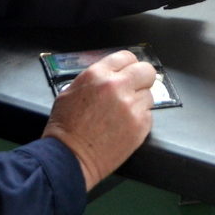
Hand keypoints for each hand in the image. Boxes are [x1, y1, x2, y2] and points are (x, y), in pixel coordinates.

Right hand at [41, 49, 155, 190]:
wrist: (69, 157)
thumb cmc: (65, 127)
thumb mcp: (71, 91)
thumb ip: (95, 78)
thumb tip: (112, 74)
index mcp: (98, 75)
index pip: (127, 57)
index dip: (128, 65)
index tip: (128, 72)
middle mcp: (117, 87)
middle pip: (146, 70)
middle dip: (142, 78)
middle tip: (135, 88)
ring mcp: (131, 106)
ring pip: (149, 94)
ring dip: (139, 102)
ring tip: (123, 113)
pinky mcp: (140, 125)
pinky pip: (149, 115)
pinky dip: (140, 120)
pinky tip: (124, 126)